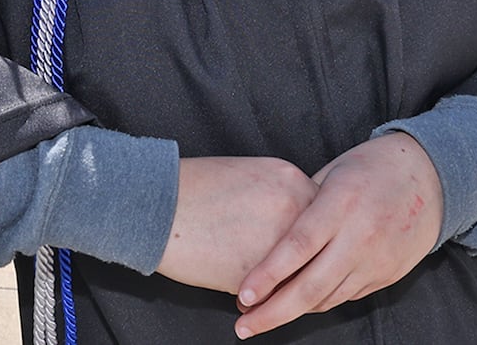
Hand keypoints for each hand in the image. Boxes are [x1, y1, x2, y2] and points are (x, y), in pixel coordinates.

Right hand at [155, 156, 317, 292]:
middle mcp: (294, 208)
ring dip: (289, 289)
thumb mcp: (249, 175)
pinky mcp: (259, 274)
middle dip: (308, 268)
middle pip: (317, 249)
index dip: (311, 241)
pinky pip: (271, 295)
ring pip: (298, 276)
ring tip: (275, 296)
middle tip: (299, 282)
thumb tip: (292, 228)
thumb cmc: (193, 188)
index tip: (305, 253)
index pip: (320, 220)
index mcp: (292, 180)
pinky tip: (249, 301)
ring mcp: (279, 242)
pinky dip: (264, 302)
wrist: (156, 203)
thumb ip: (279, 197)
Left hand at [233, 133, 442, 337]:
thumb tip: (266, 230)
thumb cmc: (372, 166)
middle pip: (311, 286)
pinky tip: (298, 302)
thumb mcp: (333, 172)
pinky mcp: (388, 275)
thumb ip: (303, 203)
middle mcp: (360, 236)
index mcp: (340, 204)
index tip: (243, 295)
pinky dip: (320, 302)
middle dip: (273, 312)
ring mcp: (377, 260)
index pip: (298, 246)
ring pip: (328, 298)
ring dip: (293, 311)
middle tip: (243, 326)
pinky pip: (347, 296)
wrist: (432, 177)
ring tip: (260, 316)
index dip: (268, 274)